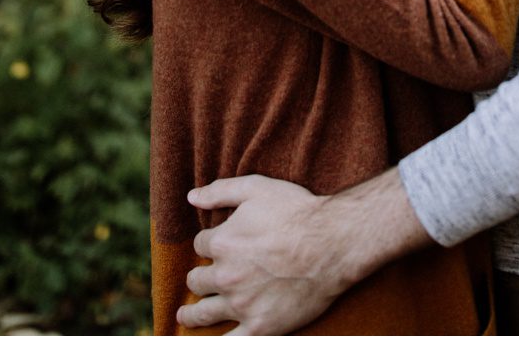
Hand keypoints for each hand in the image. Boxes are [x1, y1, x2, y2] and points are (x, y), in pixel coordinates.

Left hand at [178, 176, 341, 333]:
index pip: (200, 245)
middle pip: (197, 280)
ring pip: (203, 313)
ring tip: (184, 317)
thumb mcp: (255, 188)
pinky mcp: (262, 326)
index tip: (220, 245)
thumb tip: (191, 197)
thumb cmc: (297, 212)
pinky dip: (217, 341)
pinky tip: (209, 340)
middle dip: (200, 277)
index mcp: (221, 243)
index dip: (210, 244)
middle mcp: (226, 275)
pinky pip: (231, 340)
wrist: (334, 244)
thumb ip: (219, 191)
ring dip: (191, 314)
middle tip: (202, 280)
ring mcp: (242, 304)